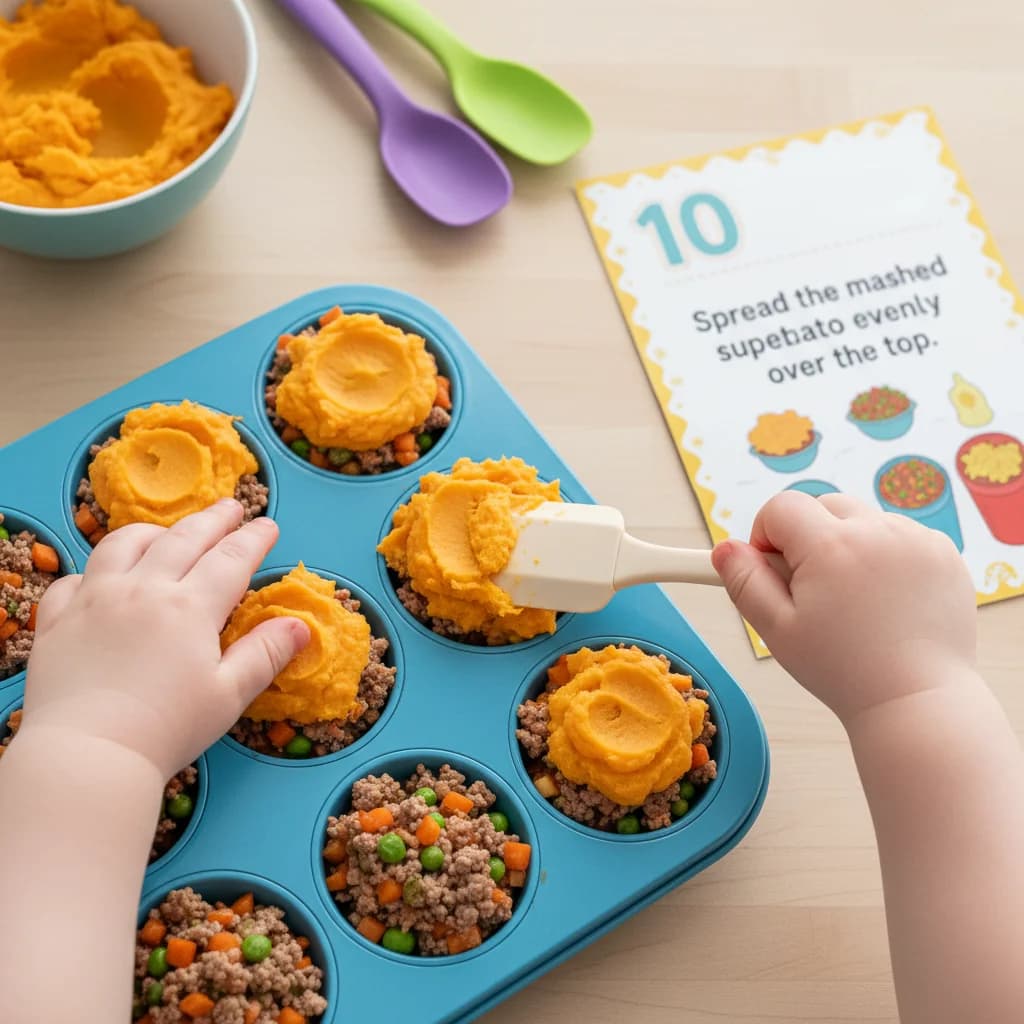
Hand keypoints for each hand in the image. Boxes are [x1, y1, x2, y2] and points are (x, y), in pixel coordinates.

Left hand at [21, 500, 308, 776]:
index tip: (268, 525)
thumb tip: (300, 625)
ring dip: (154, 532)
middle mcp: (144, 590)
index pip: (231, 559)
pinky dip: (95, 571)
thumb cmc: (167, 730)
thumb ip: (265, 654)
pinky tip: (104, 579)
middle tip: (232, 506)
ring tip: (168, 532)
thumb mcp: (228, 696)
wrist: (87, 754)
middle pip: (184, 539)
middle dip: (213, 519)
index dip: (253, 539)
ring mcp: (96, 599)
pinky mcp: (59, 618)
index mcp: (190, 607)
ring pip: (124, 545)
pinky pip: (75, 578)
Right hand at [711, 491, 976, 722]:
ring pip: (864, 520)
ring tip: (856, 600)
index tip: (774, 570)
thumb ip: (745, 583)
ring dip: (851, 544)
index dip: (767, 535)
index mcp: (831, 546)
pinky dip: (889, 556)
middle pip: (825, 506)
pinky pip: (902, 536)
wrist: (917, 701)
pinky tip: (887, 600)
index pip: (782, 507)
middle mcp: (877, 531)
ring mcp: (917, 540)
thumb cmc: (844, 671)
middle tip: (815, 589)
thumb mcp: (778, 631)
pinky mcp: (944, 554)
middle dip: (810, 537)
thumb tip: (725, 548)